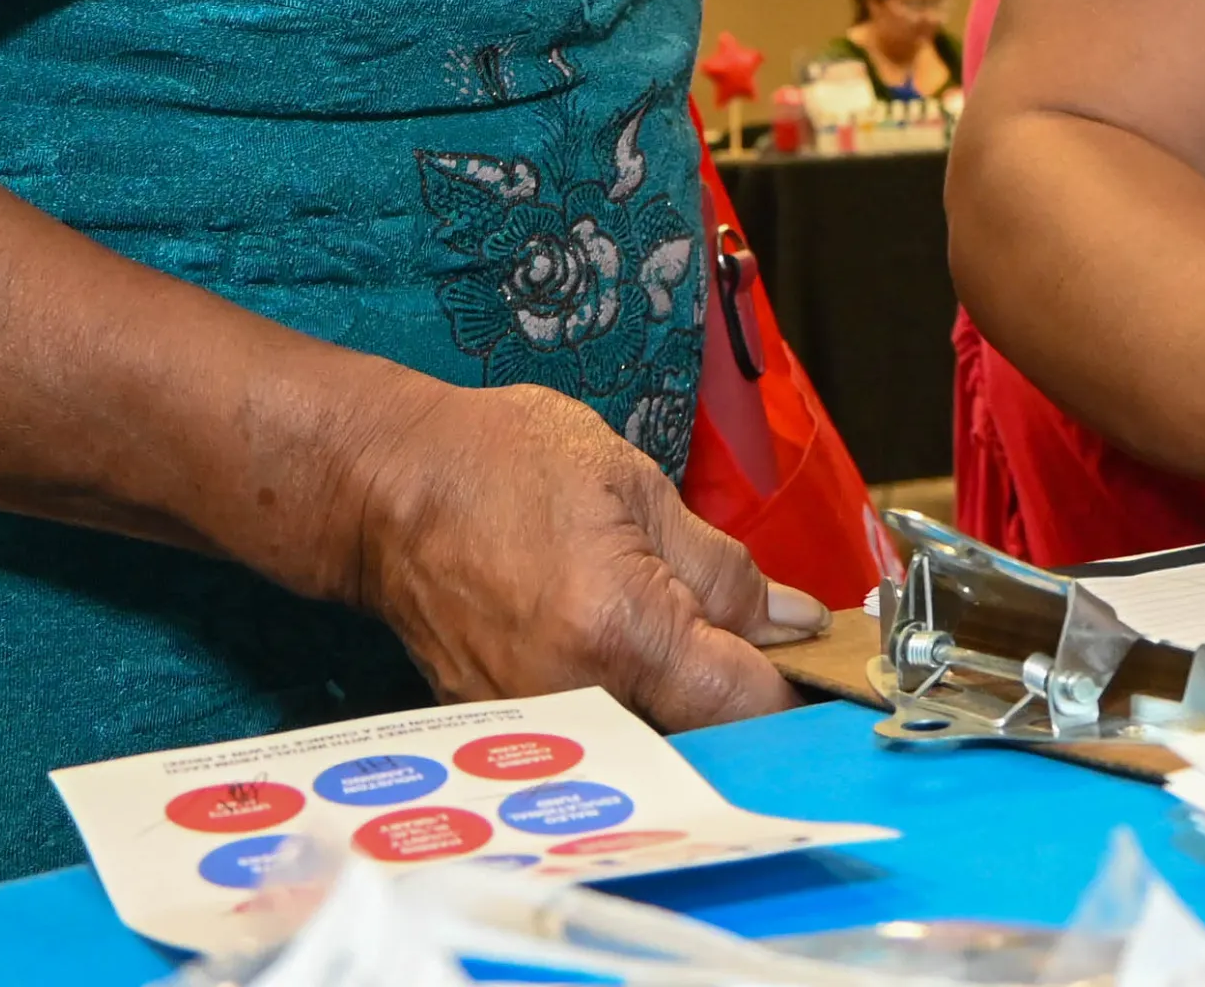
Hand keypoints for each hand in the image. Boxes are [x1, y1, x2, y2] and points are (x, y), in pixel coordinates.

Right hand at [331, 382, 821, 728]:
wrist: (385, 485)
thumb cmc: (498, 463)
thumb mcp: (633, 484)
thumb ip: (724, 567)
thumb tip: (792, 620)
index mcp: (621, 627)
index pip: (747, 699)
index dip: (797, 684)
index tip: (819, 664)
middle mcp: (578, 694)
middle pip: (704, 737)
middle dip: (745, 698)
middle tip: (760, 647)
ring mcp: (536, 723)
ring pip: (654, 741)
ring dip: (688, 705)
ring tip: (687, 641)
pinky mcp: (507, 731)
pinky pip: (602, 732)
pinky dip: (634, 703)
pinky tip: (630, 652)